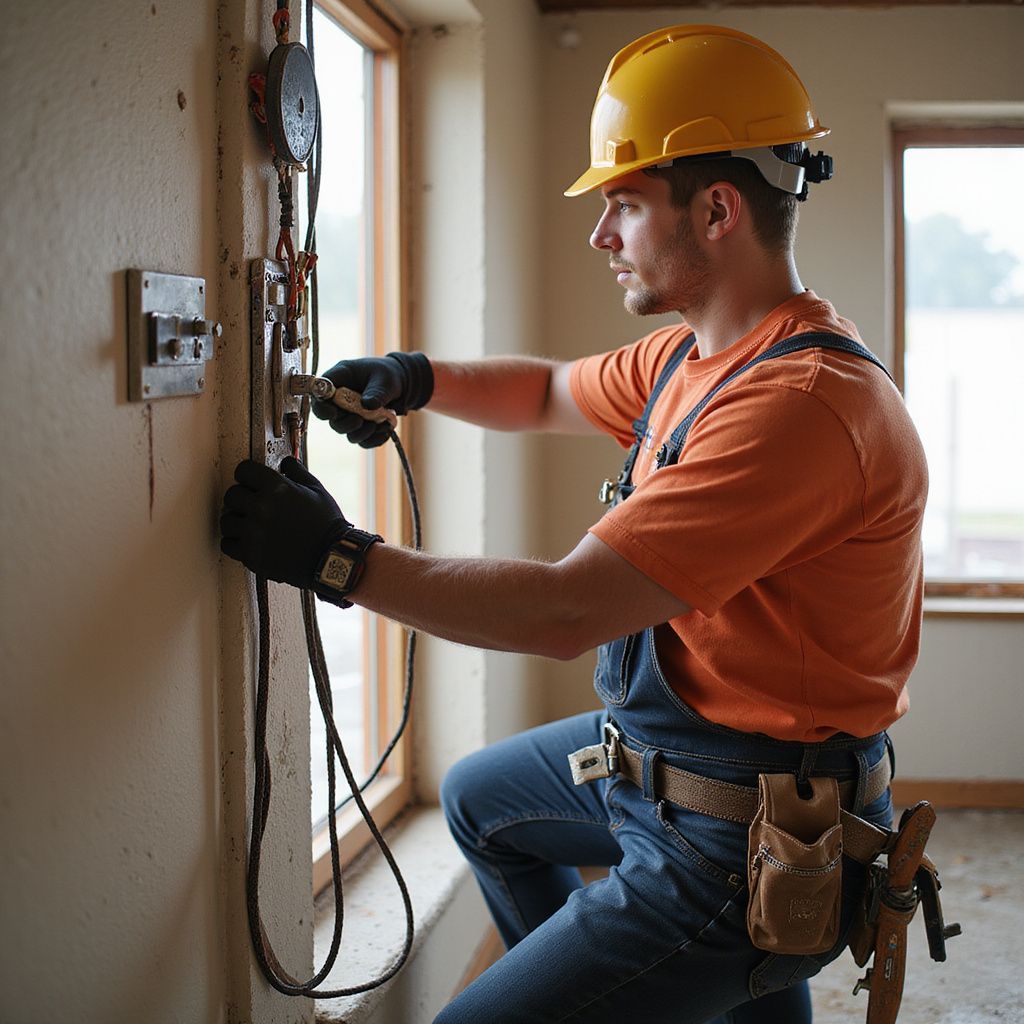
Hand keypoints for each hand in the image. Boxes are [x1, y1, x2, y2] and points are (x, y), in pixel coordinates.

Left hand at [220, 457, 348, 585]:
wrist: (331, 559)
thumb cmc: (327, 524)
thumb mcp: (318, 491)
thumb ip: (298, 472)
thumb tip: (286, 462)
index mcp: (277, 488)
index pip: (243, 470)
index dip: (247, 474)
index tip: (250, 481)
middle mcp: (261, 509)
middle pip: (231, 495)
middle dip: (241, 498)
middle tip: (252, 504)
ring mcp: (254, 533)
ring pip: (226, 520)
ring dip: (236, 521)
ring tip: (249, 524)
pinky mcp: (251, 555)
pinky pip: (227, 544)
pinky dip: (235, 542)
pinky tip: (248, 540)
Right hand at [311, 351, 432, 447]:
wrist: (402, 384)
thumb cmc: (387, 374)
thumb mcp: (384, 379)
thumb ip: (376, 391)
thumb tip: (367, 405)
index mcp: (339, 378)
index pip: (319, 393)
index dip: (321, 406)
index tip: (333, 413)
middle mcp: (339, 398)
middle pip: (330, 418)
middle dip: (344, 424)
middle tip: (360, 420)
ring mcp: (348, 414)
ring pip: (345, 431)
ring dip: (361, 433)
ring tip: (379, 424)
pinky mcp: (360, 427)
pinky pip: (361, 440)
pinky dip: (373, 440)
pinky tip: (385, 431)